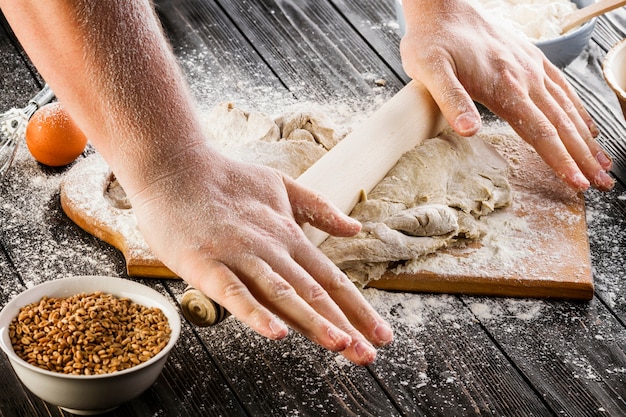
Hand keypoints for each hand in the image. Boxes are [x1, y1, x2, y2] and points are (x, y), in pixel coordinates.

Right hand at [129, 145, 393, 364]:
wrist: (174, 166)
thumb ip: (319, 209)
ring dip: (313, 321)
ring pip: (282, 293)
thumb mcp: (281, 186)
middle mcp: (272, 247)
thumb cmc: (225, 179)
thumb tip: (355, 228)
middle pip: (314, 292)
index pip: (331, 278)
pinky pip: (234, 292)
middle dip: (345, 325)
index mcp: (289, 235)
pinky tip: (277, 333)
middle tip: (368, 355)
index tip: (381, 334)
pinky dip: (256, 313)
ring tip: (340, 346)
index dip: (357, 308)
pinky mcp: (206, 263)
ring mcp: (239, 255)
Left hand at [400, 0, 613, 190]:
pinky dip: (578, 110)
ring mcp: (531, 67)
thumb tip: (470, 132)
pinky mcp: (531, 59)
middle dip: (584, 157)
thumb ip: (452, 101)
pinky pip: (562, 88)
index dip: (560, 160)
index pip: (540, 132)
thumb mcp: (430, 71)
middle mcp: (525, 78)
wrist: (442, 6)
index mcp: (504, 87)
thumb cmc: (432, 41)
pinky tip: (586, 125)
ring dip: (586, 139)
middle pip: (562, 125)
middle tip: (602, 183)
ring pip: (567, 109)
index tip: (578, 183)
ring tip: (603, 162)